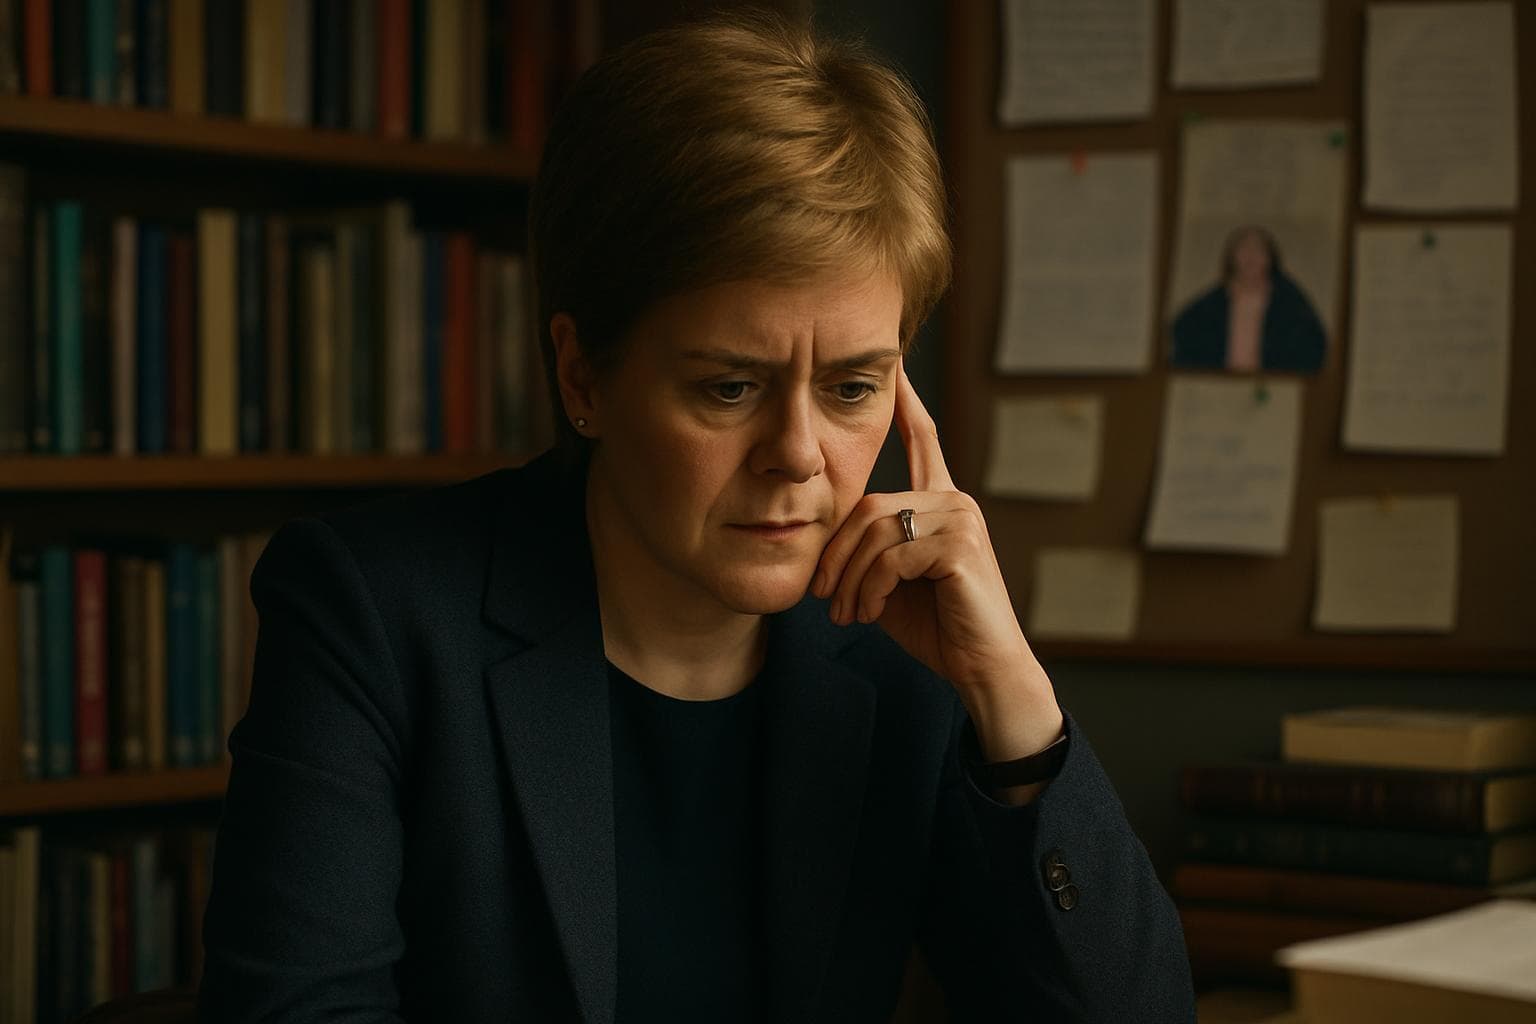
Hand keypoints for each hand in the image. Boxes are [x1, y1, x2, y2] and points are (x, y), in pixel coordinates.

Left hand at [811, 364, 1031, 694]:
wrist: (982, 669)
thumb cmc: (936, 628)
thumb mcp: (888, 583)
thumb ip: (866, 551)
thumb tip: (823, 547)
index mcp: (941, 502)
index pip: (923, 439)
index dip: (906, 403)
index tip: (894, 365)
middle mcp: (955, 500)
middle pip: (869, 502)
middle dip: (836, 552)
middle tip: (821, 596)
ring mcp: (962, 519)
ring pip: (876, 529)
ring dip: (849, 578)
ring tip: (844, 613)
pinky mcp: (961, 545)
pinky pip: (891, 555)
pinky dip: (869, 588)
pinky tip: (869, 613)